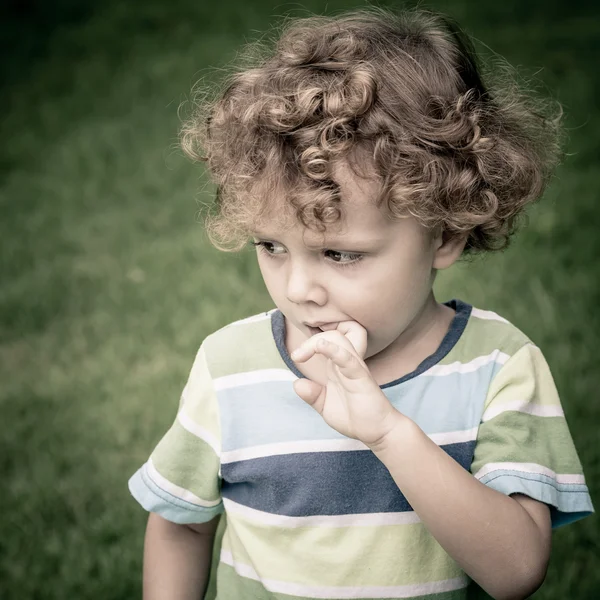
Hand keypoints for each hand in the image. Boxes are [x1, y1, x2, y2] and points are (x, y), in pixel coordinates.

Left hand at [291, 321, 399, 445]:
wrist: (377, 432)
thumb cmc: (355, 417)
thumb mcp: (326, 407)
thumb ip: (312, 395)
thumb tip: (296, 384)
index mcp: (336, 368)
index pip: (324, 342)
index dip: (307, 345)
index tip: (295, 357)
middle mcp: (346, 364)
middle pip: (332, 336)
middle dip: (311, 340)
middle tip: (296, 356)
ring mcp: (355, 369)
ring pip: (341, 341)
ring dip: (321, 341)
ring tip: (304, 352)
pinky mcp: (362, 378)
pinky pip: (349, 360)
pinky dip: (335, 351)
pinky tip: (322, 346)